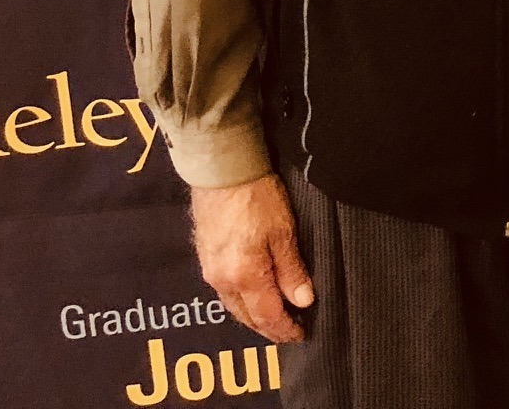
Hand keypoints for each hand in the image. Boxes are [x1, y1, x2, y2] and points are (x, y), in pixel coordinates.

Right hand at [190, 174, 314, 342]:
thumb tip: (303, 301)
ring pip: (233, 306)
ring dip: (252, 316)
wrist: (223, 172)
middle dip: (268, 328)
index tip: (300, 335)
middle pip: (247, 316)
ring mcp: (210, 270)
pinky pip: (224, 291)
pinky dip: (240, 301)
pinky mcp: (205, 257)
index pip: (267, 315)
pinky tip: (251, 296)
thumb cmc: (257, 198)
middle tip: (288, 332)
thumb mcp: (283, 233)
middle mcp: (222, 280)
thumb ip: (292, 270)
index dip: (284, 329)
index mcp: (245, 277)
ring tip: (272, 318)